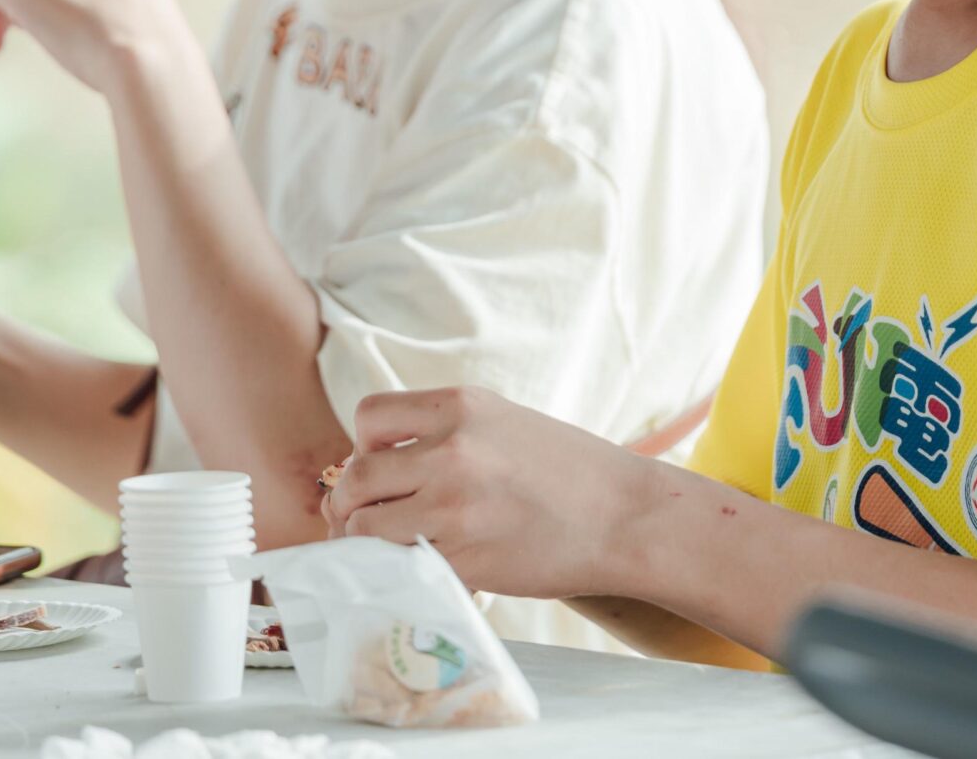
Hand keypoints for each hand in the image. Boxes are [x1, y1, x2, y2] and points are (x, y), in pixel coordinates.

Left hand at [318, 387, 652, 598]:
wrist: (626, 516)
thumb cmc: (568, 472)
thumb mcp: (502, 422)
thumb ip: (443, 434)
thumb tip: (373, 464)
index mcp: (460, 406)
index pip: (368, 417)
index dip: (363, 447)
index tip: (382, 467)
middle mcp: (451, 449)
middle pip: (356, 475)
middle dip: (350, 502)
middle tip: (367, 518)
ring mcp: (455, 505)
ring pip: (365, 526)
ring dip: (366, 541)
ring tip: (391, 546)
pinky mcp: (464, 557)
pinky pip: (400, 566)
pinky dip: (399, 571)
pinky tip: (422, 567)